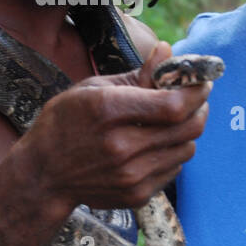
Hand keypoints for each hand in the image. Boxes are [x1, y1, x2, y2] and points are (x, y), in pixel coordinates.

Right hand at [10, 41, 211, 217]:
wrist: (44, 174)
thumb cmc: (66, 122)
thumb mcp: (94, 88)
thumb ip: (138, 74)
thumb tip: (167, 50)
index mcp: (109, 111)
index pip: (174, 104)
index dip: (196, 91)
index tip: (201, 81)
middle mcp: (122, 146)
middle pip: (189, 127)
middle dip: (200, 108)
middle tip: (195, 97)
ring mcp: (130, 175)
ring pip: (187, 149)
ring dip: (186, 131)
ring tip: (170, 121)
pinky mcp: (136, 195)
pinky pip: (174, 169)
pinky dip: (172, 153)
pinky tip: (154, 144)